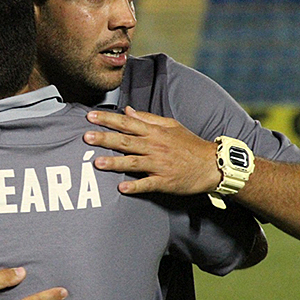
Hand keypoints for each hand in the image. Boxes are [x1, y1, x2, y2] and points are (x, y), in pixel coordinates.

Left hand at [84, 106, 221, 195]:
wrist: (212, 164)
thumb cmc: (190, 144)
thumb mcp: (171, 126)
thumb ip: (148, 118)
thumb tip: (128, 110)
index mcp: (155, 132)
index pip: (127, 123)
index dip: (108, 119)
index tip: (90, 116)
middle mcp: (155, 146)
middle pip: (125, 141)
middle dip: (105, 139)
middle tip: (86, 137)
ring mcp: (159, 165)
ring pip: (133, 162)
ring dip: (115, 163)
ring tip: (97, 163)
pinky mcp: (165, 181)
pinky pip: (148, 184)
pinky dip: (135, 187)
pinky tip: (122, 189)